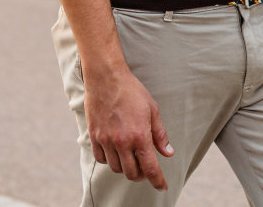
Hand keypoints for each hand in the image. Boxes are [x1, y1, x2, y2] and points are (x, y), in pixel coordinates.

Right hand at [84, 64, 173, 189]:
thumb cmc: (131, 91)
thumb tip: (168, 153)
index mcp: (139, 136)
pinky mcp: (94, 136)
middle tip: (144, 168)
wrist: (106, 77)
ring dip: (125, 167)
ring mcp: (106, 140)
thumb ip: (160, 135)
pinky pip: (101, 158)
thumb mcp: (152, 110)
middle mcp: (122, 141)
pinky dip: (110, 160)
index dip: (157, 181)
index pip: (150, 168)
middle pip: (131, 173)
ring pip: (116, 168)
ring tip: (130, 157)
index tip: (162, 187)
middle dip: (141, 175)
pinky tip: (115, 151)